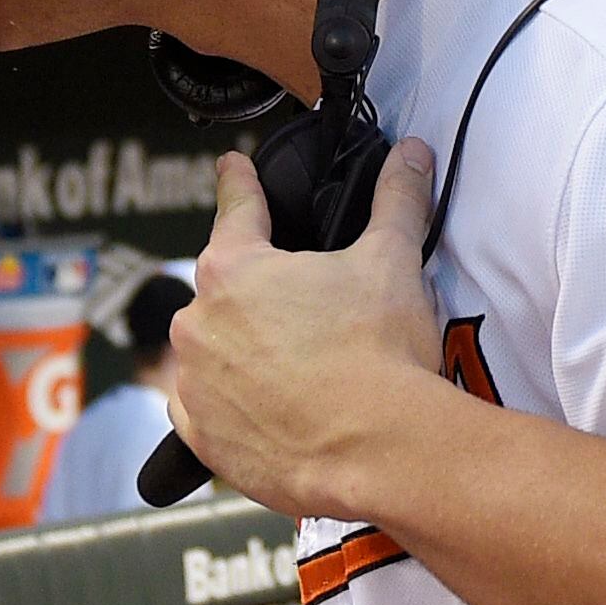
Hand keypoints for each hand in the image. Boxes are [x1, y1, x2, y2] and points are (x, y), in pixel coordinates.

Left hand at [164, 143, 445, 518]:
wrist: (377, 451)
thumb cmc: (379, 354)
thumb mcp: (392, 262)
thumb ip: (396, 200)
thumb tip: (411, 153)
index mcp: (234, 268)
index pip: (235, 207)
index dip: (238, 182)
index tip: (231, 168)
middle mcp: (198, 321)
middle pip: (224, 289)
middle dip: (258, 293)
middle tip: (308, 312)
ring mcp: (193, 381)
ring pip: (210, 349)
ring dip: (239, 349)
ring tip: (296, 365)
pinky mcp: (200, 436)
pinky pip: (203, 408)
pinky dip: (227, 403)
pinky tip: (265, 407)